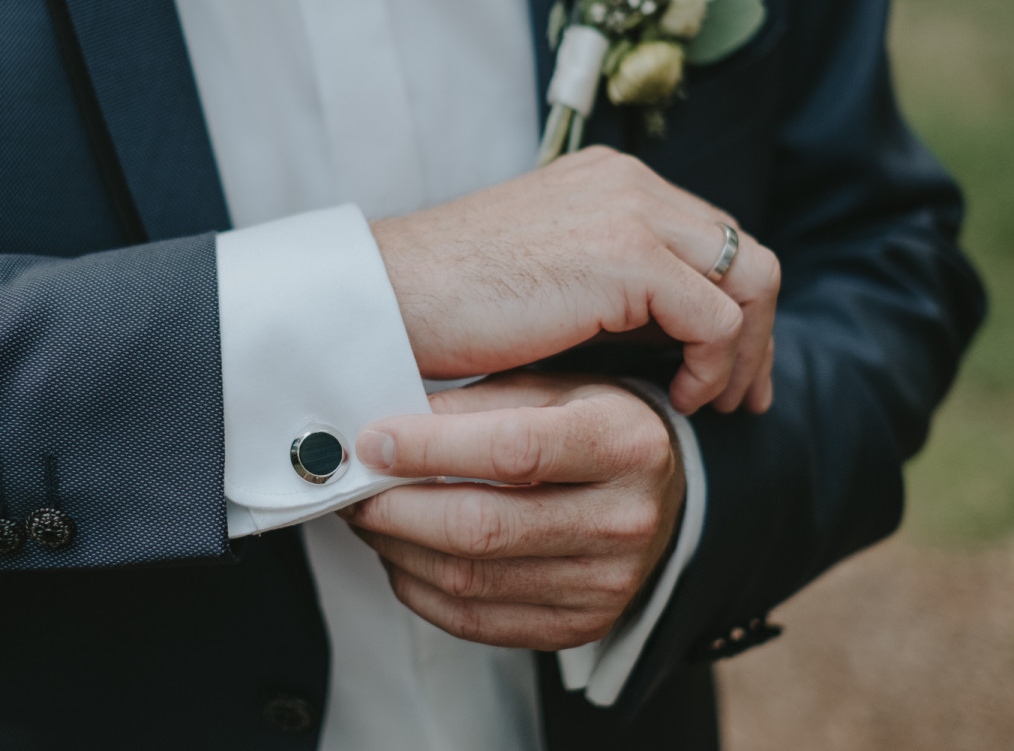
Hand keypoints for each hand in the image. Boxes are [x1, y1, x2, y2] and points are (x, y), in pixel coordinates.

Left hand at [340, 373, 685, 650]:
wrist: (658, 492)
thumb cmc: (592, 426)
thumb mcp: (550, 388)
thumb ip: (473, 404)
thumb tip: (385, 427)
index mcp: (624, 443)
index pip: (512, 451)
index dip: (429, 448)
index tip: (373, 441)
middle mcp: (624, 520)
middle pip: (482, 528)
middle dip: (395, 508)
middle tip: (355, 486)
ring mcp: (605, 584)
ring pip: (469, 579)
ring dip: (397, 548)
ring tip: (370, 516)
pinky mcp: (579, 625)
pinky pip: (475, 621)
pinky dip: (419, 588)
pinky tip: (402, 553)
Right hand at [371, 144, 778, 413]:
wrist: (388, 295)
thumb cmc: (446, 301)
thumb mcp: (546, 276)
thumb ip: (608, 285)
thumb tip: (665, 336)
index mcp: (610, 180)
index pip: (710, 236)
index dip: (735, 305)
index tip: (726, 371)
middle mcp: (631, 182)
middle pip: (744, 252)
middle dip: (757, 330)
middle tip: (741, 398)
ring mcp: (633, 212)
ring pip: (750, 278)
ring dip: (744, 351)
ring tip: (710, 404)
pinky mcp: (628, 257)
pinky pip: (717, 319)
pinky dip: (712, 365)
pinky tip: (678, 398)